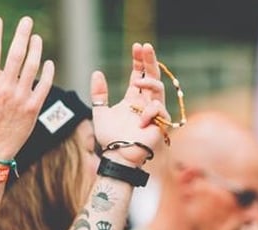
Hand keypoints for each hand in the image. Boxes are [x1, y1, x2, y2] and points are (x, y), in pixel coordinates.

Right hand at [0, 16, 53, 159]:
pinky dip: (48, 72)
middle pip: (16, 55)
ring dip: (36, 49)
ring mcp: (21, 98)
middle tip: (27, 21)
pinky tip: (48, 62)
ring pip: (32, 67)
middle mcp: (6, 89)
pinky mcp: (33, 108)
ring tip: (37, 38)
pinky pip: (45, 86)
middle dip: (22, 34)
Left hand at [91, 42, 168, 166]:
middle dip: (149, 60)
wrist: (116, 155)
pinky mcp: (161, 122)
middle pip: (152, 76)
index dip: (139, 61)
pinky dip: (148, 112)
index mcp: (133, 98)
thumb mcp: (100, 112)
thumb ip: (99, 94)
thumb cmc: (110, 138)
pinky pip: (158, 109)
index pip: (139, 75)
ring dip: (148, 82)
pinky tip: (140, 121)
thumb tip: (96, 73)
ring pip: (159, 89)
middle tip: (145, 47)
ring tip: (137, 81)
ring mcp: (154, 111)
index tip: (137, 46)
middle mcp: (145, 102)